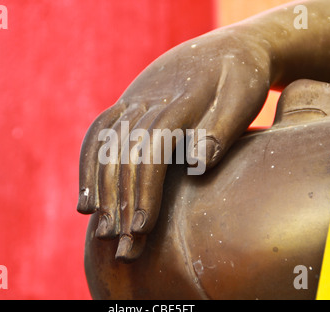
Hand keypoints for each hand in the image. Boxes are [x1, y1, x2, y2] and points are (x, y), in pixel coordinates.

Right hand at [77, 27, 271, 261]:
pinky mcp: (125, 104)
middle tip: (122, 246)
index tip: (143, 228)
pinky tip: (86, 202)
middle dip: (122, 202)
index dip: (147, 190)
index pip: (155, 149)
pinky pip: (97, 136)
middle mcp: (150, 100)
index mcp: (183, 100)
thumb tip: (198, 165)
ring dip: (102, 192)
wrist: (222, 48)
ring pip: (107, 149)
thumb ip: (221, 128)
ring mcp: (133, 100)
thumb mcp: (244, 95)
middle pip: (126, 155)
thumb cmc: (241, 77)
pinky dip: (87, 169)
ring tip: (101, 232)